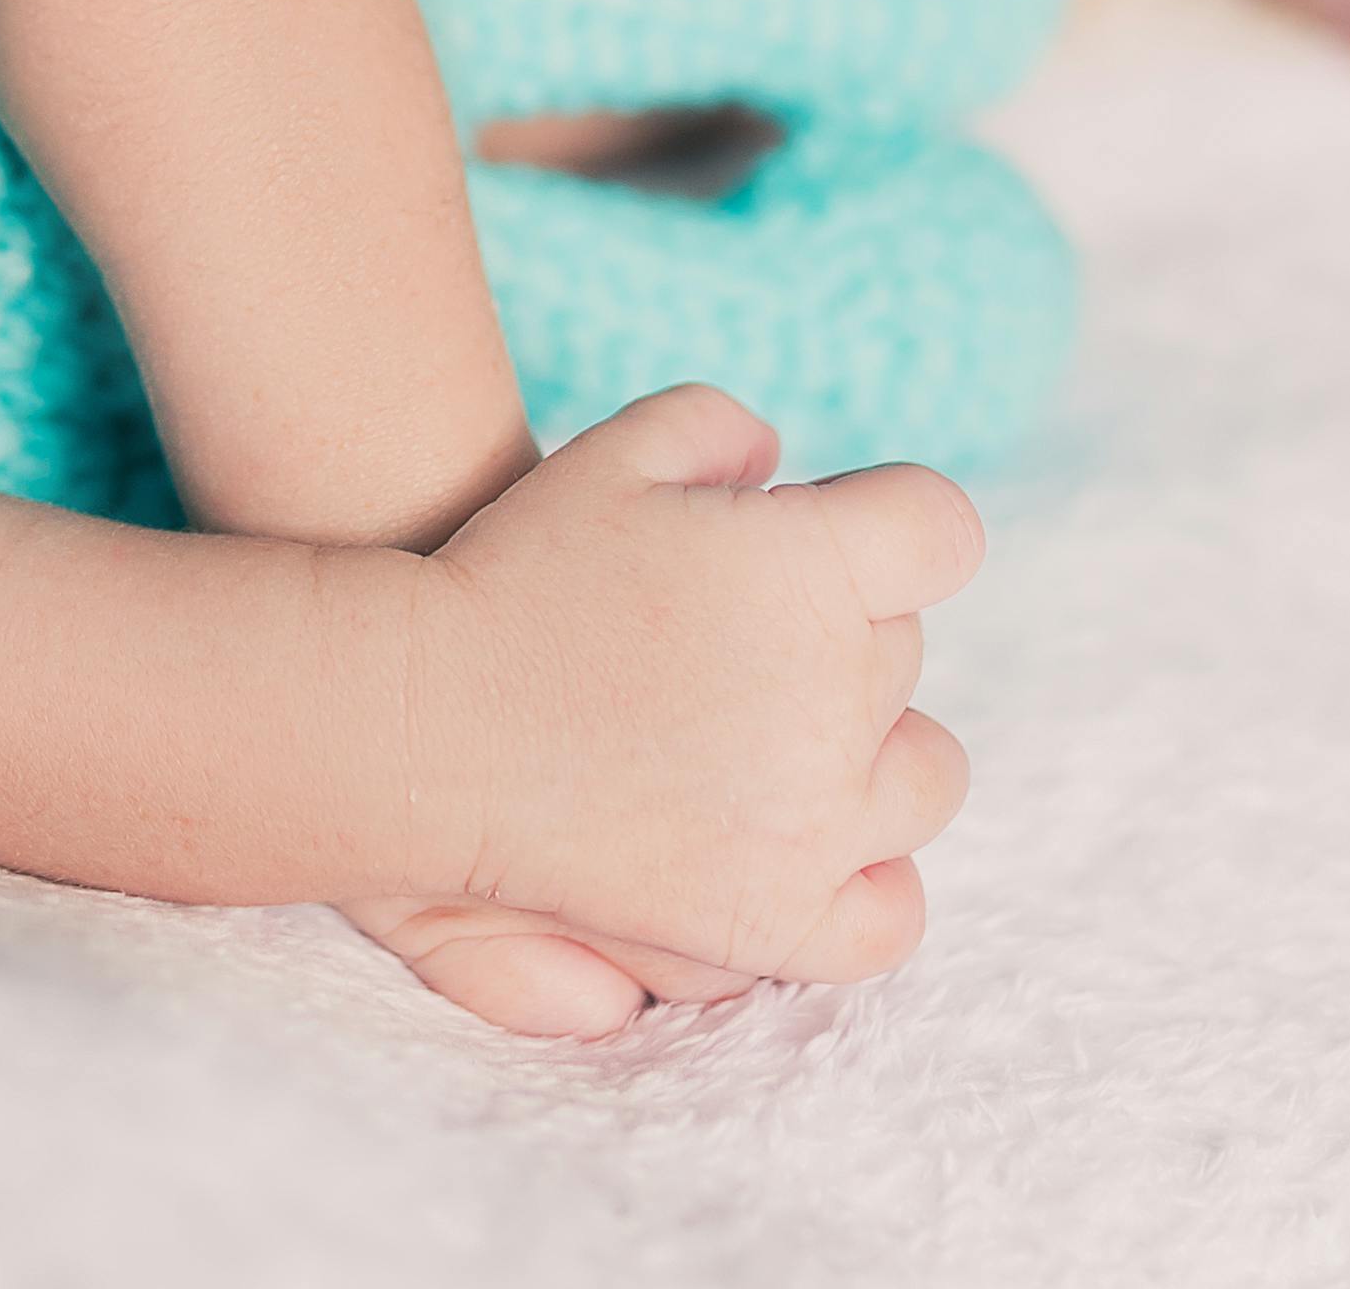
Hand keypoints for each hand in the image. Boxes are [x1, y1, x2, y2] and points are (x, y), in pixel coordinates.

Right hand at [381, 385, 979, 997]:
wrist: (410, 722)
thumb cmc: (508, 573)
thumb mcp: (610, 453)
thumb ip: (718, 429)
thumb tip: (783, 468)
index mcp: (810, 572)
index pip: (939, 531)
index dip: (889, 524)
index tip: (822, 537)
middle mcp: (834, 700)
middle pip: (904, 650)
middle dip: (831, 630)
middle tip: (718, 637)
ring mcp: (813, 823)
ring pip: (923, 775)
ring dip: (864, 747)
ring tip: (761, 738)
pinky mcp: (775, 919)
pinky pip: (889, 914)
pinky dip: (867, 882)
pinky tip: (804, 843)